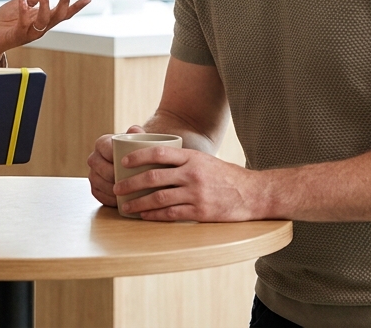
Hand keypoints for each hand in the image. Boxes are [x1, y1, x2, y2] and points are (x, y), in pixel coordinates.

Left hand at [0, 0, 91, 66]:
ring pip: (43, 21)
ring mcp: (28, 33)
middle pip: (57, 17)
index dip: (75, 7)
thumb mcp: (21, 3)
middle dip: (65, 3)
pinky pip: (23, 24)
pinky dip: (24, 11)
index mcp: (42, 20)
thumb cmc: (4, 22)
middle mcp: (39, 28)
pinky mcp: (16, 35)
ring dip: (46, 5)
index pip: (62, 13)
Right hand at [87, 124, 144, 205]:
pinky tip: (120, 201)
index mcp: (102, 143)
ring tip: (127, 193)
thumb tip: (135, 131)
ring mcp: (93, 174)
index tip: (130, 165)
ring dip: (112, 190)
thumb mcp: (138, 140)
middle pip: (102, 169)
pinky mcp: (95, 188)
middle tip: (132, 183)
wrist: (132, 163)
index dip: (116, 158)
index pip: (107, 150)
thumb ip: (137, 133)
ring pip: (99, 183)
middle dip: (116, 177)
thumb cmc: (136, 151)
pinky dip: (109, 199)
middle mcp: (94, 158)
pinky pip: (99, 195)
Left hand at [114, 145, 263, 221]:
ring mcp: (196, 193)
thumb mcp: (204, 160)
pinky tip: (144, 216)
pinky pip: (171, 214)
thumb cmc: (225, 176)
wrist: (253, 194)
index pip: (159, 152)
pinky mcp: (200, 211)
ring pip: (159, 198)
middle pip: (153, 177)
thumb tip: (154, 158)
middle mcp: (192, 174)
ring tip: (126, 205)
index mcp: (192, 157)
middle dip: (131, 184)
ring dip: (138, 203)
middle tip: (117, 188)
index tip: (124, 163)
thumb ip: (182, 160)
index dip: (138, 157)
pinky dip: (154, 215)